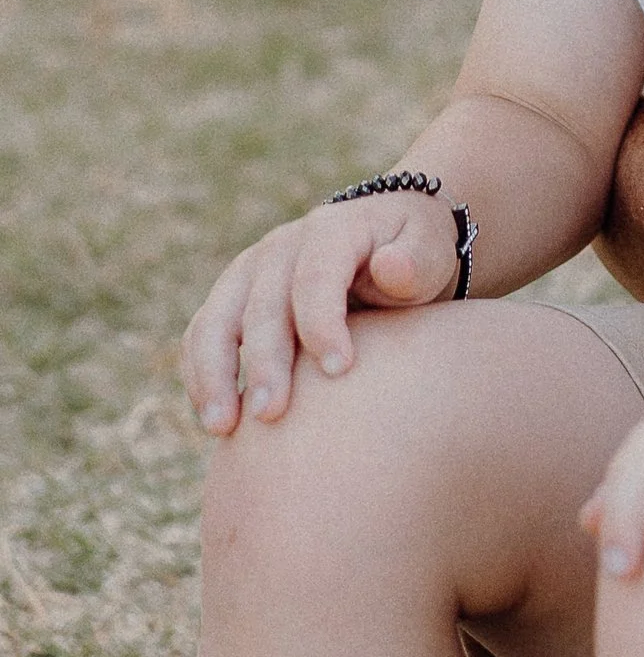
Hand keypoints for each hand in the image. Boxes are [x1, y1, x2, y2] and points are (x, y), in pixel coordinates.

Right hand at [182, 185, 463, 432]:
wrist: (388, 244)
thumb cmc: (414, 256)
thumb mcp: (429, 252)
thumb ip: (415, 262)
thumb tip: (390, 267)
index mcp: (332, 230)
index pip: (316, 275)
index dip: (322, 323)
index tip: (339, 371)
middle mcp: (282, 247)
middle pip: (262, 305)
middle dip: (264, 361)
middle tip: (270, 414)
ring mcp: (251, 272)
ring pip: (216, 320)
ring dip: (213, 373)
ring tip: (222, 427)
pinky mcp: (233, 299)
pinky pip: (204, 335)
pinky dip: (201, 375)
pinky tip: (216, 421)